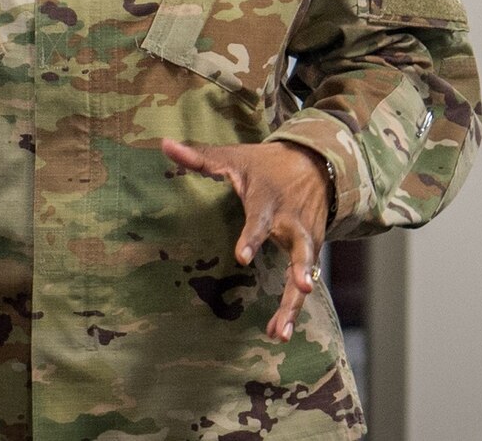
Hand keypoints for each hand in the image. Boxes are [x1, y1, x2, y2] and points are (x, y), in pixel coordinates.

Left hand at [162, 138, 329, 341]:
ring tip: (280, 332)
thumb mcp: (235, 159)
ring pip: (305, 272)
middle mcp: (292, 223)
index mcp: (270, 202)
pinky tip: (276, 334)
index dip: (253, 237)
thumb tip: (164, 145)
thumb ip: (200, 158)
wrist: (317, 165)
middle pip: (300, 247)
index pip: (261, 220)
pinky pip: (303, 283)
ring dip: (295, 303)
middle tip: (302, 287)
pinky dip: (292, 309)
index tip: (243, 257)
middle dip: (300, 269)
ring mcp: (305, 240)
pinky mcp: (311, 253)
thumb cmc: (266, 165)